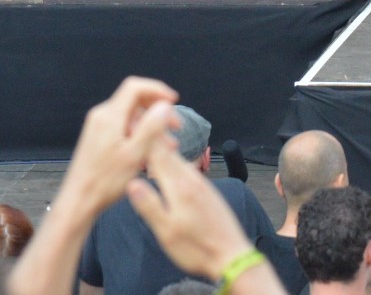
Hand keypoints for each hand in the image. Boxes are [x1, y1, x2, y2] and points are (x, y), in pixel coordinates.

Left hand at [57, 77, 179, 216]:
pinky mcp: (98, 138)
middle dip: (158, 111)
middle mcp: (101, 117)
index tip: (175, 102)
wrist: (79, 202)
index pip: (135, 87)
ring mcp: (98, 127)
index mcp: (109, 117)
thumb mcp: (136, 154)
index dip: (157, 89)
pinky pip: (124, 127)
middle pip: (135, 100)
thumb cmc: (107, 181)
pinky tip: (151, 151)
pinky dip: (140, 134)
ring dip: (152, 126)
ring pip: (131, 116)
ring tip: (168, 146)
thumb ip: (151, 127)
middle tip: (176, 128)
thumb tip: (166, 105)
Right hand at [127, 130, 254, 278]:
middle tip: (137, 122)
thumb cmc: (197, 247)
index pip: (159, 155)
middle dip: (153, 138)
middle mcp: (193, 181)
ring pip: (179, 161)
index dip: (145, 138)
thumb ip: (150, 206)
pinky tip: (170, 164)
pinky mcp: (207, 192)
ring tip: (149, 137)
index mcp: (180, 187)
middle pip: (169, 153)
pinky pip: (186, 169)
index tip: (131, 123)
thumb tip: (131, 182)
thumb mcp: (167, 231)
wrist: (232, 254)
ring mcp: (202, 185)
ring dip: (164, 148)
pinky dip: (174, 162)